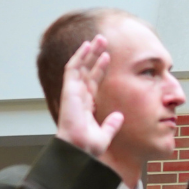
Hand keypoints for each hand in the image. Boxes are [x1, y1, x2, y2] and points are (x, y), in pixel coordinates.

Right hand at [55, 36, 124, 157]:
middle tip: (103, 40)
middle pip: (87, 69)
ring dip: (89, 51)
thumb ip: (112, 124)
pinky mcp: (69, 90)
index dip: (100, 68)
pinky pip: (73, 69)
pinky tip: (86, 46)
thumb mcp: (105, 134)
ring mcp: (73, 92)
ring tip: (98, 38)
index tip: (107, 57)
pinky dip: (79, 56)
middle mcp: (79, 95)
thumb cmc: (89, 146)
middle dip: (95, 54)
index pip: (94, 81)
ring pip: (81, 65)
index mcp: (87, 104)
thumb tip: (119, 116)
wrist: (80, 149)